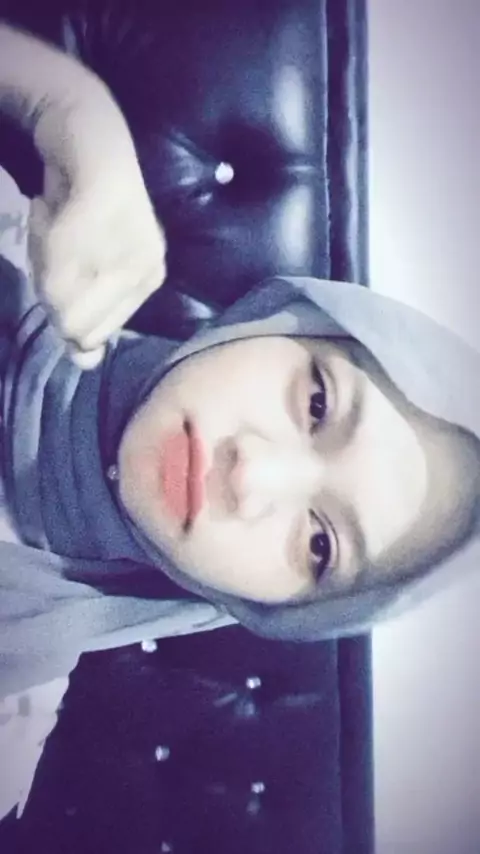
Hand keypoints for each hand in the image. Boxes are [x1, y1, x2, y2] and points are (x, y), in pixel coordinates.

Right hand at [28, 159, 166, 368]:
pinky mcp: (103, 213)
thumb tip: (86, 362)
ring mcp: (128, 240)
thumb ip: (83, 315)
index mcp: (146, 282)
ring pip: (58, 291)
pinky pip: (51, 254)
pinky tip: (48, 203)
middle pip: (71, 321)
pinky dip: (36, 228)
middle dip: (47, 285)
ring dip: (39, 255)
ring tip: (55, 218)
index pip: (89, 336)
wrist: (85, 132)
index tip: (62, 265)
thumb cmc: (81, 207)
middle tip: (54, 242)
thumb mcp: (83, 270)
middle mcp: (146, 266)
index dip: (60, 305)